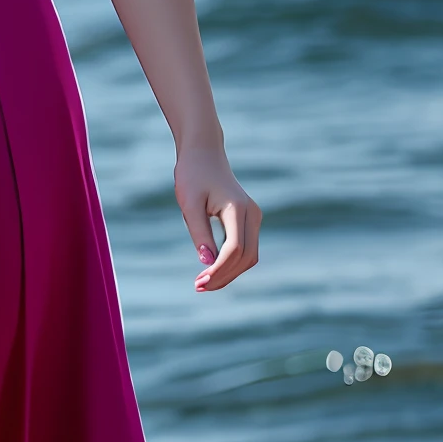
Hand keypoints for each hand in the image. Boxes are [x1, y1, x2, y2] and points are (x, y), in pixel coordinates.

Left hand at [173, 146, 259, 292]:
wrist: (204, 154)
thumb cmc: (193, 176)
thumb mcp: (189, 204)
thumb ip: (199, 232)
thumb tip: (207, 262)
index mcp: (237, 208)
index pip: (235, 249)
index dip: (219, 270)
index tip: (199, 282)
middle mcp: (251, 213)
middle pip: (246, 257)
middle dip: (225, 276)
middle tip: (199, 287)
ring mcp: (253, 217)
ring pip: (250, 256)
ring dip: (230, 273)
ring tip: (203, 283)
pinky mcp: (249, 220)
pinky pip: (246, 249)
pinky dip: (232, 264)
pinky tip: (212, 271)